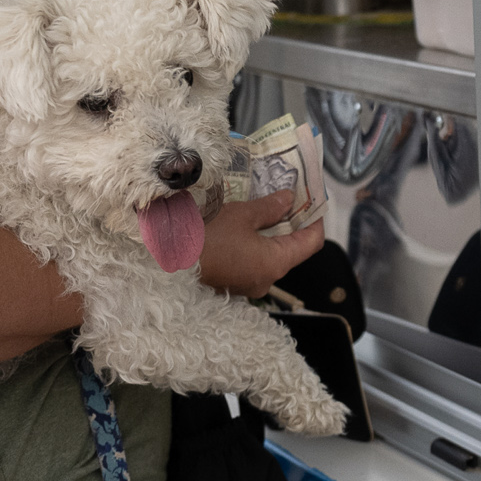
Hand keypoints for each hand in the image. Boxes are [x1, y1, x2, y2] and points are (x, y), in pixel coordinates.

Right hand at [197, 184, 325, 298]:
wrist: (165, 263)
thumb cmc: (206, 238)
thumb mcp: (240, 215)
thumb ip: (270, 207)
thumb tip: (289, 198)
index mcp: (275, 263)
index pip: (312, 242)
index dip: (316, 217)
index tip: (313, 197)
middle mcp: (266, 280)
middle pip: (292, 249)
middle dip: (292, 221)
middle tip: (288, 195)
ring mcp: (248, 285)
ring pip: (270, 255)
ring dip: (271, 231)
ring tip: (266, 205)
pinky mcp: (231, 283)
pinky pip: (252, 261)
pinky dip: (254, 242)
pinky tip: (245, 224)